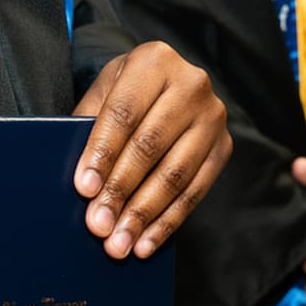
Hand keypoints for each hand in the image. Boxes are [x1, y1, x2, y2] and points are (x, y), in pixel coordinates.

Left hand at [73, 41, 231, 259]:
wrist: (168, 87)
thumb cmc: (125, 95)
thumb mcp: (103, 96)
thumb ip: (88, 129)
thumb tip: (81, 185)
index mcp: (154, 61)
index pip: (124, 114)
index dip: (103, 154)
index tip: (84, 188)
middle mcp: (191, 84)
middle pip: (150, 146)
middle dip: (120, 191)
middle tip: (98, 226)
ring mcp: (212, 117)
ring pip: (174, 174)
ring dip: (143, 215)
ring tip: (119, 243)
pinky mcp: (224, 147)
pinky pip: (195, 192)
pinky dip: (167, 222)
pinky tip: (146, 243)